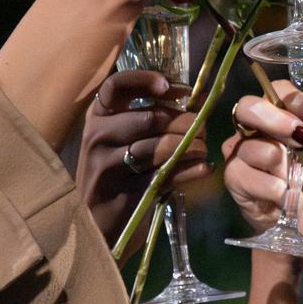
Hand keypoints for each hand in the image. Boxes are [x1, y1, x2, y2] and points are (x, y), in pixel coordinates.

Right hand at [76, 69, 209, 244]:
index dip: (147, 80)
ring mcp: (107, 164)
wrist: (99, 222)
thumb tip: (198, 99)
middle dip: (184, 121)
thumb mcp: (125, 140)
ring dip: (189, 146)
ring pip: (158, 146)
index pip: (116, 85)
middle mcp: (98, 136)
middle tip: (203, 128)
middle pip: (149, 117)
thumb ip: (153, 118)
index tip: (175, 89)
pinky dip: (190, 171)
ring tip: (203, 149)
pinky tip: (204, 168)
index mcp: (98, 116)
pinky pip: (165, 175)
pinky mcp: (124, 190)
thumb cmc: (118, 174)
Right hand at [222, 80, 302, 233]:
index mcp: (281, 115)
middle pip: (247, 107)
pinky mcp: (234, 177)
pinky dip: (266, 185)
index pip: (278, 91)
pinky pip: (242, 173)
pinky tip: (283, 194)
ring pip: (248, 144)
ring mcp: (241, 152)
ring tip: (292, 176)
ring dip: (273, 158)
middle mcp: (256, 128)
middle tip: (298, 136)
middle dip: (273, 119)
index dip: (296, 100)